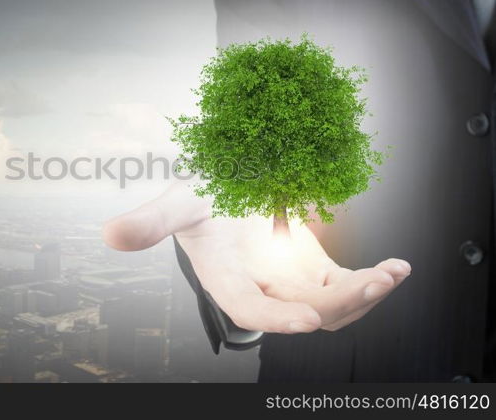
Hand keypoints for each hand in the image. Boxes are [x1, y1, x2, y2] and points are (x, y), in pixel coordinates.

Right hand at [103, 182, 410, 333]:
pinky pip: (347, 284)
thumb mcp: (178, 202)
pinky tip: (399, 267)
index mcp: (225, 279)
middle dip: (339, 304)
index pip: (249, 309)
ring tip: (390, 274)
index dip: (276, 318)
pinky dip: (374, 280)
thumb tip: (108, 235)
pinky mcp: (313, 268)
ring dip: (363, 296)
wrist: (226, 187)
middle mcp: (261, 288)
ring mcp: (290, 281)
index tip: (309, 319)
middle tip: (371, 282)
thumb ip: (149, 221)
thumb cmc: (200, 198)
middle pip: (302, 312)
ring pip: (332, 305)